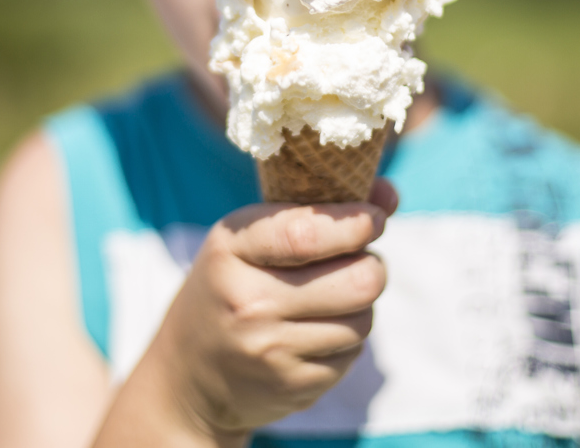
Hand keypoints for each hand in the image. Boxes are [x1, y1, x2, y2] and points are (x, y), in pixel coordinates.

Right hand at [151, 178, 397, 440]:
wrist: (189, 371)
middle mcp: (248, 302)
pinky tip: (317, 330)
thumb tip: (390, 194)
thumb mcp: (249, 237)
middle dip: (371, 265)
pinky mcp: (292, 385)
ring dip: (360, 303)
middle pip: (357, 280)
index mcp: (231, 250)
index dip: (354, 223)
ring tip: (332, 296)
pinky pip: (353, 352)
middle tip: (359, 260)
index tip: (375, 217)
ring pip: (363, 318)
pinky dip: (347, 337)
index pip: (306, 234)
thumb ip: (315, 210)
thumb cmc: (231, 284)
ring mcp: (270, 350)